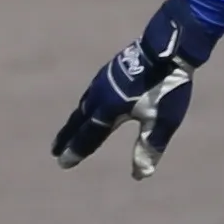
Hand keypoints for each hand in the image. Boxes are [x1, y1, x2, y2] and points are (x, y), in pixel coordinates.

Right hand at [52, 0, 210, 177]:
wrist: (168, 48)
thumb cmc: (166, 87)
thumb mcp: (161, 122)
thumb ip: (148, 147)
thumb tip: (140, 175)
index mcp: (108, 110)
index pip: (88, 136)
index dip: (75, 151)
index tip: (62, 163)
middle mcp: (100, 95)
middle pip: (79, 120)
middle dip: (67, 137)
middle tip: (54, 149)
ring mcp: (104, 79)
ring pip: (84, 103)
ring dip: (75, 119)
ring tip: (71, 127)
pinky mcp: (111, 69)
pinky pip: (93, 91)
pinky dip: (87, 102)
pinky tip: (93, 100)